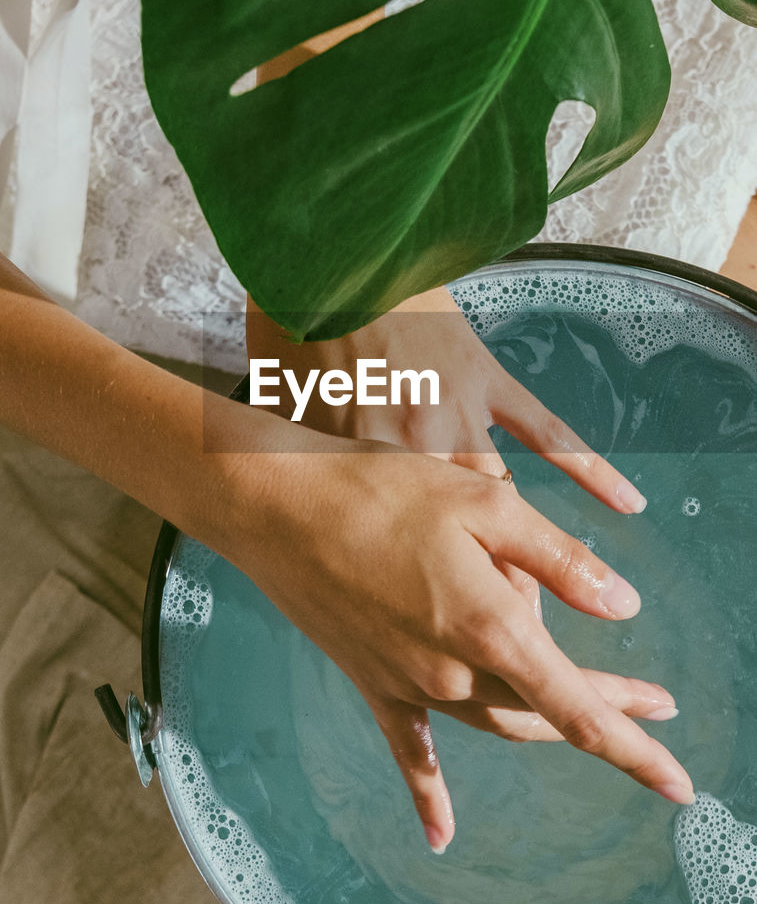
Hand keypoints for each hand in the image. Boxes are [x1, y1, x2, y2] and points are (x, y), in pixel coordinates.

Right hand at [221, 418, 692, 855]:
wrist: (277, 505)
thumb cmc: (381, 488)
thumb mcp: (486, 501)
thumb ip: (559, 559)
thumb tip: (624, 606)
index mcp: (490, 624)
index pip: (578, 706)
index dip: (634, 745)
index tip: (680, 781)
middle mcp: (452, 670)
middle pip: (544, 712)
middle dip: (605, 714)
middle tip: (654, 707)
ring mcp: (408, 683)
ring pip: (494, 722)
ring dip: (544, 725)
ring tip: (589, 720)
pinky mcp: (372, 680)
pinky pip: (409, 749)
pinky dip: (430, 792)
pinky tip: (442, 835)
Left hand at [246, 285, 647, 620]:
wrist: (337, 246)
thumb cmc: (296, 317)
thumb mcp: (277, 396)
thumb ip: (297, 450)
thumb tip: (296, 483)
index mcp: (363, 461)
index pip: (403, 556)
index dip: (424, 610)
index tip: (443, 652)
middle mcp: (420, 450)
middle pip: (460, 545)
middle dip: (482, 606)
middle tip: (507, 657)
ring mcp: (463, 414)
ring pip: (504, 505)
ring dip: (527, 562)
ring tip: (552, 615)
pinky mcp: (489, 377)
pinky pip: (547, 430)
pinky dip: (589, 467)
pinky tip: (627, 504)